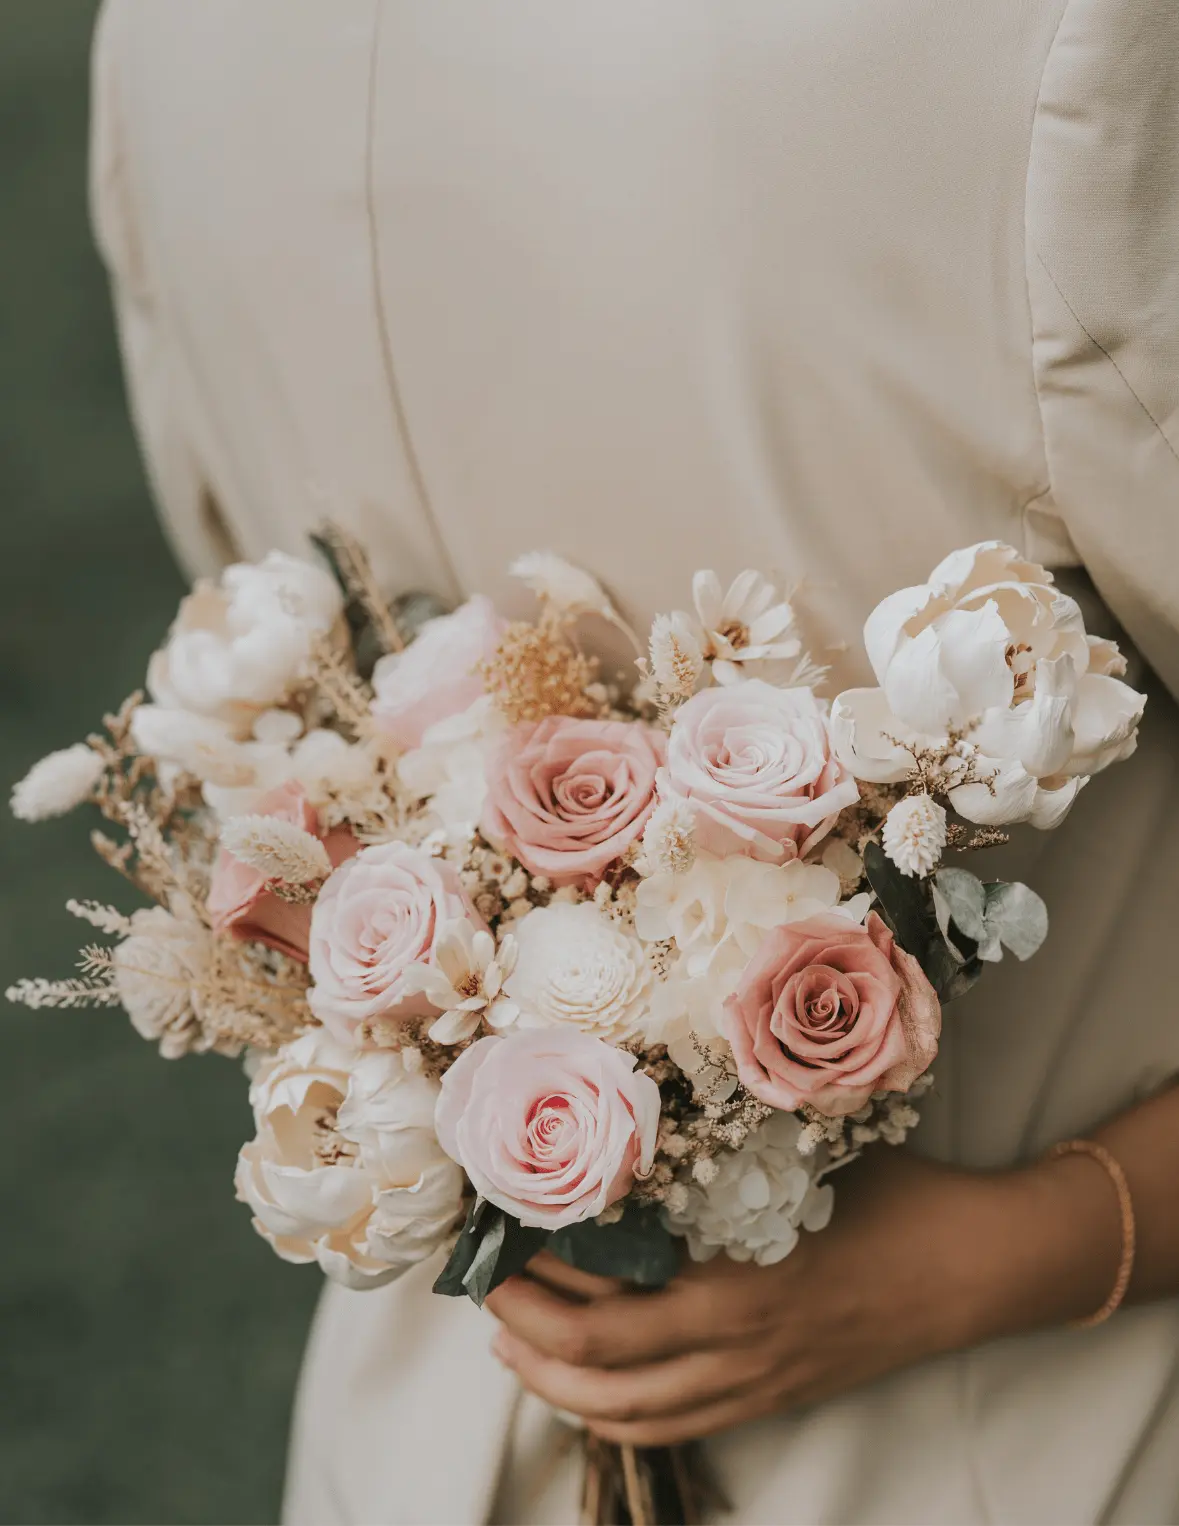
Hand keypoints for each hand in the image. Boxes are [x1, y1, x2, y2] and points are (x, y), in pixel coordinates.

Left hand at [486, 1148, 1122, 1446]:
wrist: (971, 1265)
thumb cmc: (887, 1191)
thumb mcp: (794, 1151)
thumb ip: (714, 1152)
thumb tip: (628, 1121)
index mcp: (731, 1283)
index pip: (601, 1310)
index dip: (535, 1284)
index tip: (496, 1238)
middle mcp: (732, 1348)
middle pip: (597, 1370)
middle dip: (526, 1335)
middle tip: (485, 1289)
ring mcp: (753, 1384)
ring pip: (628, 1414)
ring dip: (557, 1386)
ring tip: (514, 1345)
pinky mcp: (771, 1398)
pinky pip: (675, 1427)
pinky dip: (615, 1418)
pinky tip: (587, 1390)